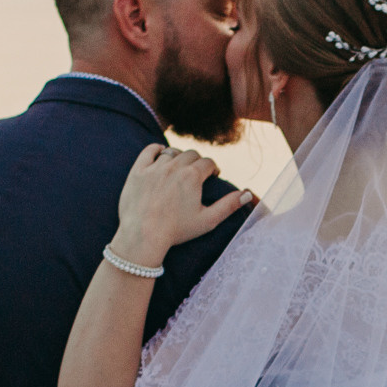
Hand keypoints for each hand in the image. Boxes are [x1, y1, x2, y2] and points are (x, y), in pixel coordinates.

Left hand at [112, 145, 252, 267]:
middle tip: (197, 174)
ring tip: (180, 168)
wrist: (142, 236)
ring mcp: (154, 167)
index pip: (208, 163)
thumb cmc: (176, 231)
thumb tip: (247, 194)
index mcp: (192, 176)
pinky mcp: (138, 171)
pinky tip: (161, 156)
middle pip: (191, 154)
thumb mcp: (207, 221)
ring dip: (179, 157)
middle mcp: (174, 166)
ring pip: (172, 152)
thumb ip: (229, 206)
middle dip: (197, 162)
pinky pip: (150, 151)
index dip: (213, 169)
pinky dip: (157, 150)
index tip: (212, 176)